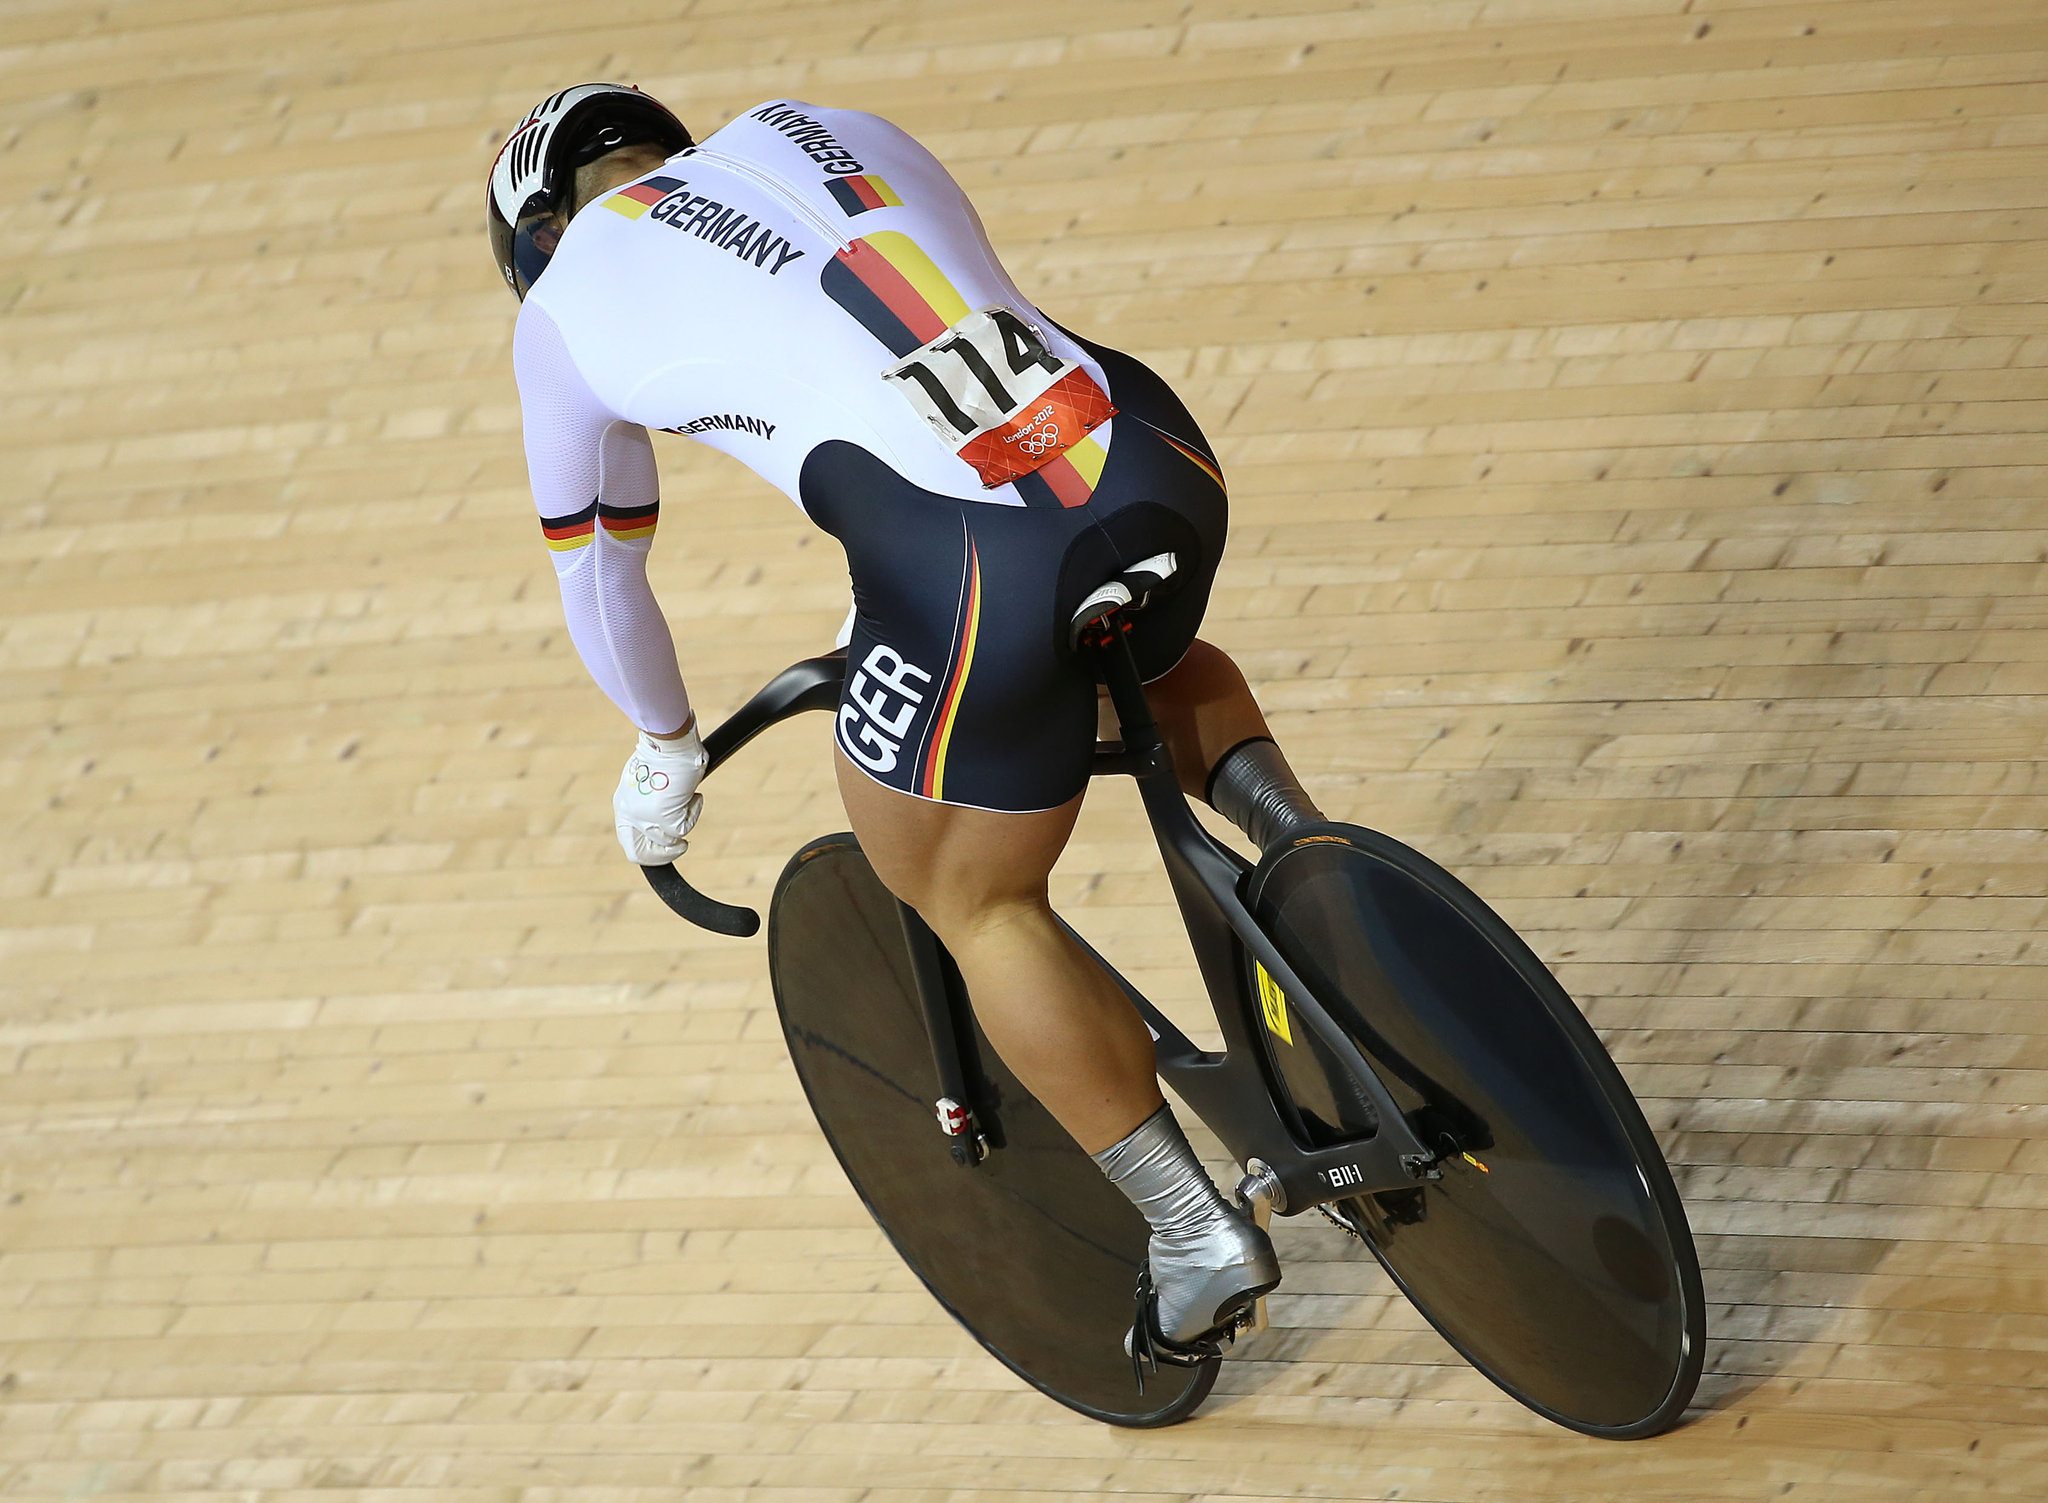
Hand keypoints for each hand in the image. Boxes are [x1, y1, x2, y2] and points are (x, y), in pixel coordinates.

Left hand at [614, 724, 707, 864]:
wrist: (668, 741)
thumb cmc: (663, 752)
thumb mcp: (648, 782)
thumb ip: (650, 802)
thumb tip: (665, 820)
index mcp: (622, 806)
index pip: (629, 842)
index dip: (649, 849)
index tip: (667, 844)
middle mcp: (629, 814)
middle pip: (640, 854)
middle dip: (663, 854)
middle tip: (680, 846)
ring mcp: (645, 817)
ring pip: (669, 839)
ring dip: (684, 819)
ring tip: (689, 797)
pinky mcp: (664, 815)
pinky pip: (684, 827)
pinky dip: (694, 811)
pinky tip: (694, 794)